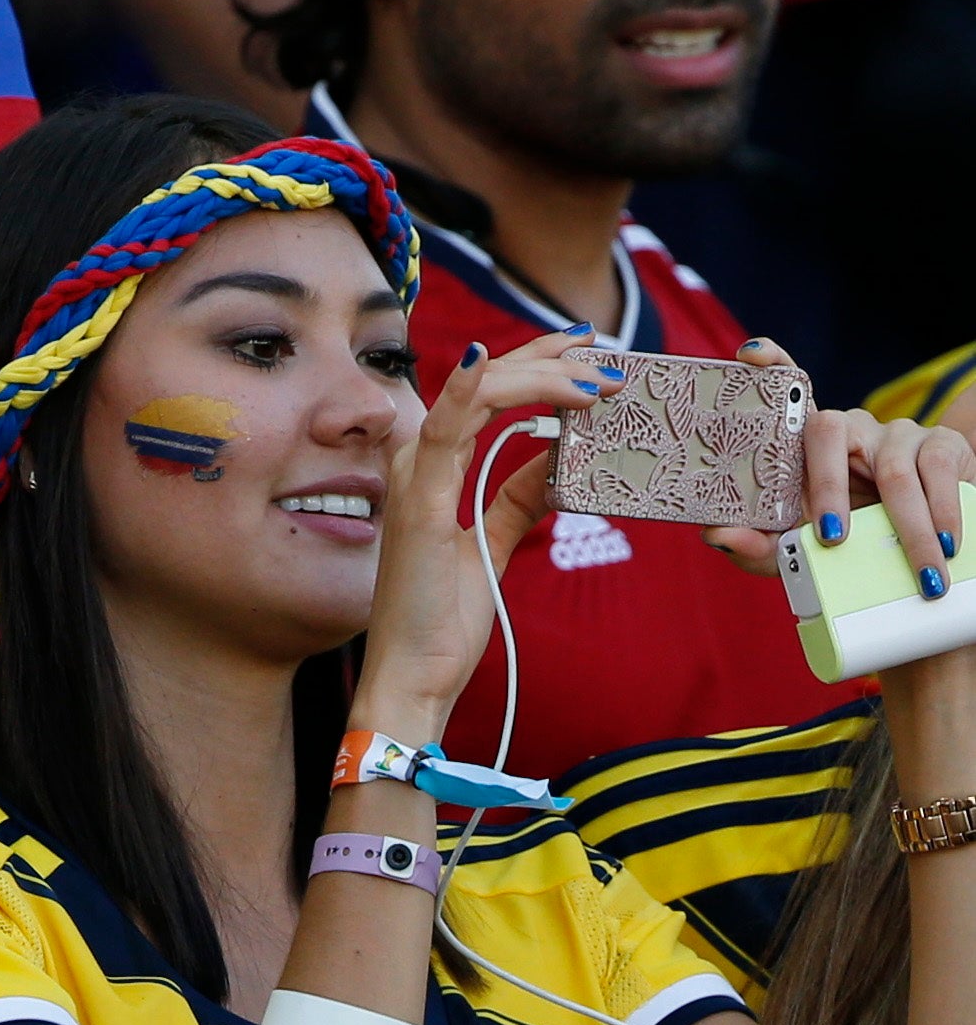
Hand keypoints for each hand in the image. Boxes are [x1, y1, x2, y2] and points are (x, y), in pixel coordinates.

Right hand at [352, 331, 617, 737]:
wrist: (414, 675)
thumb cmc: (440, 619)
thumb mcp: (492, 545)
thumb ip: (515, 500)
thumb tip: (551, 462)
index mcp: (432, 471)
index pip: (487, 392)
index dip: (536, 361)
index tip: (589, 349)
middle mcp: (417, 464)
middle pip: (487, 383)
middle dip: (553, 363)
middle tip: (611, 363)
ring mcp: (414, 481)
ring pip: (477, 395)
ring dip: (538, 376)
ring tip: (595, 377)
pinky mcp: (420, 507)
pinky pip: (442, 434)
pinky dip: (461, 391)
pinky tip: (482, 360)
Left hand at [708, 339, 973, 582]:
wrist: (916, 545)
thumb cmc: (849, 540)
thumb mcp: (801, 550)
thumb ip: (758, 547)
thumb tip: (715, 535)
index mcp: (806, 448)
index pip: (788, 393)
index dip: (772, 366)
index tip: (750, 354)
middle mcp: (848, 428)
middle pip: (828, 432)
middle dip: (827, 490)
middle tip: (831, 539)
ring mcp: (894, 432)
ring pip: (892, 469)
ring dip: (903, 526)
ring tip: (914, 569)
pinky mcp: (939, 444)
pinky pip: (936, 472)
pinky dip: (941, 514)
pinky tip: (945, 545)